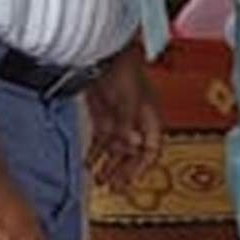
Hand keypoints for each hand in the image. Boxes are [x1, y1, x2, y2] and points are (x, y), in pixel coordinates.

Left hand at [82, 49, 161, 194]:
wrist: (103, 52)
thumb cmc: (124, 70)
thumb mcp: (129, 100)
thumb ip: (129, 125)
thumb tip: (133, 147)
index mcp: (150, 119)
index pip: (151, 150)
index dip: (142, 168)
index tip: (131, 181)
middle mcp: (136, 123)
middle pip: (133, 154)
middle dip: (124, 171)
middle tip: (114, 187)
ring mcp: (119, 120)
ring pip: (116, 150)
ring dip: (108, 165)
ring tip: (100, 180)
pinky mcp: (103, 116)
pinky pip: (101, 141)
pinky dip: (95, 153)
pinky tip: (88, 163)